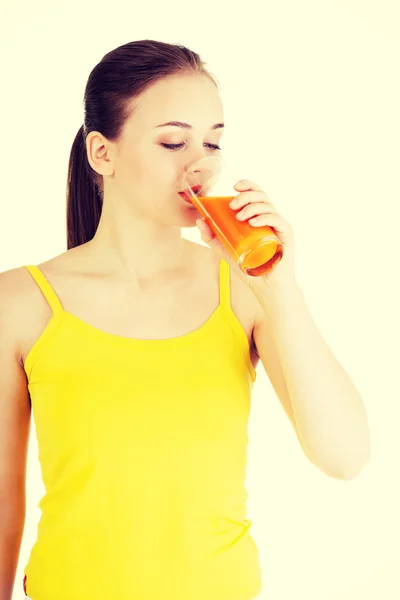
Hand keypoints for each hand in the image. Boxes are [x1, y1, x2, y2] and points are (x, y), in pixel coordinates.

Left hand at [196, 179, 295, 293]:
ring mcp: (278, 226)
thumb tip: (199, 220)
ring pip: (268, 206)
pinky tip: (254, 223)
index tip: (234, 186)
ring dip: (253, 207)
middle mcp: (270, 219)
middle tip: (232, 206)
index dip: (247, 185)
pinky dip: (265, 218)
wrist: (266, 286)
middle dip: (246, 196)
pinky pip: (277, 220)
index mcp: (258, 218)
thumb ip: (212, 237)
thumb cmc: (250, 267)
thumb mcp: (226, 250)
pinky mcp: (286, 236)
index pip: (256, 194)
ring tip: (240, 217)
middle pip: (261, 196)